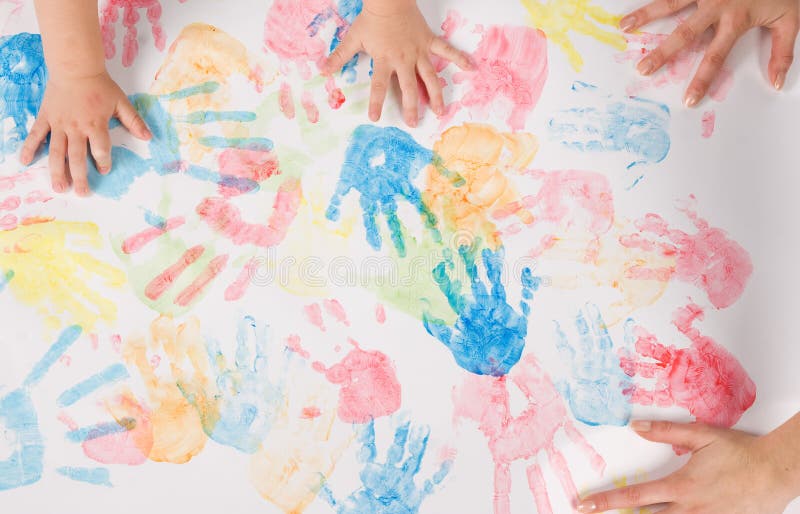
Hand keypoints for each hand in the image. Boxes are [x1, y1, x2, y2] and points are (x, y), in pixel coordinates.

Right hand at [20, 71, 150, 194]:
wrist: (75, 67)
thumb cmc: (100, 86)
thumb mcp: (121, 102)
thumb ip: (133, 121)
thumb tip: (148, 137)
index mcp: (95, 125)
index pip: (100, 149)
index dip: (104, 161)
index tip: (104, 169)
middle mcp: (76, 128)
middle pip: (77, 157)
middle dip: (80, 177)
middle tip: (81, 193)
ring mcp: (59, 124)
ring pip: (57, 152)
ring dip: (57, 171)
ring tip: (59, 187)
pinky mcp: (46, 117)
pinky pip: (36, 135)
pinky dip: (29, 148)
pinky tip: (25, 161)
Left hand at [322, 0, 470, 125]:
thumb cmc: (372, 19)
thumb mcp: (354, 38)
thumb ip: (339, 57)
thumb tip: (322, 71)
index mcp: (385, 60)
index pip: (379, 86)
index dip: (376, 103)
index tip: (375, 119)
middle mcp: (404, 59)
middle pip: (408, 88)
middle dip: (410, 108)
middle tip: (413, 123)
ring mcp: (419, 51)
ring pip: (429, 78)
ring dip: (435, 95)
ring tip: (440, 111)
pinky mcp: (429, 41)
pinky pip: (446, 52)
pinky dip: (459, 59)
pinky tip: (472, 68)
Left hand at [578, 420, 798, 512]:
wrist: (777, 471)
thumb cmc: (741, 452)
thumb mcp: (701, 435)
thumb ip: (666, 432)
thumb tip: (636, 426)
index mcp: (681, 486)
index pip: (635, 497)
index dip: (607, 502)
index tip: (585, 505)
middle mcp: (690, 508)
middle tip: (598, 511)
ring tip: (636, 512)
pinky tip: (675, 513)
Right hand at [620, 0, 799, 105]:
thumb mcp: (791, 19)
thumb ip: (782, 52)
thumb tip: (776, 82)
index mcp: (737, 18)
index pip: (715, 56)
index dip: (701, 80)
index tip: (688, 99)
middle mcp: (718, 3)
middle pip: (684, 33)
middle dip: (662, 53)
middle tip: (643, 69)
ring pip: (670, 3)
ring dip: (646, 15)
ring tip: (624, 26)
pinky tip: (634, 7)